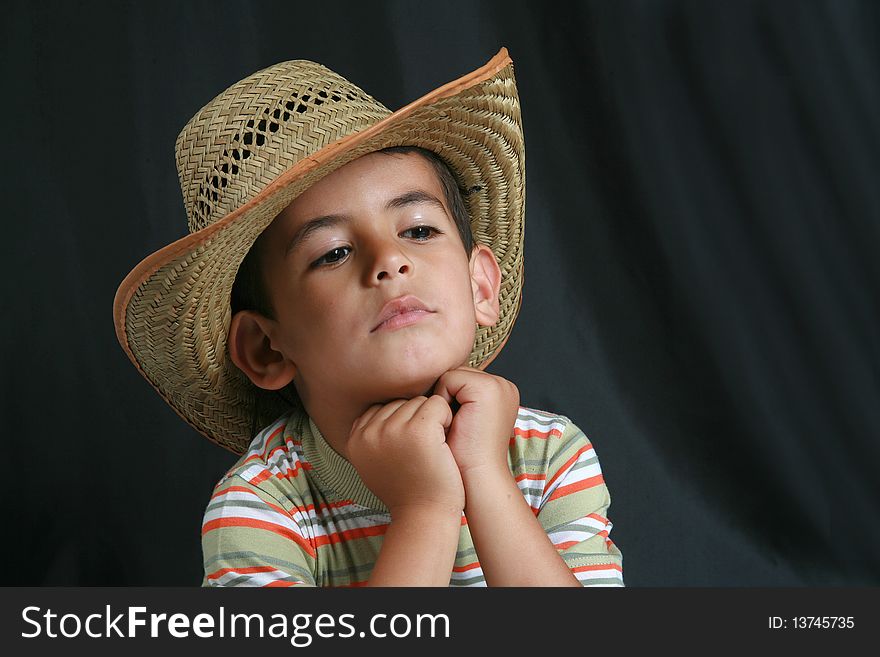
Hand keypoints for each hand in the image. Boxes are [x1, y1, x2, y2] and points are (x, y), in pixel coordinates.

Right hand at [347, 395, 464, 515]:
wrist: (424, 515)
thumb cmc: (407, 489)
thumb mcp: (376, 463)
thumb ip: (373, 436)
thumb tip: (381, 407)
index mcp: (355, 439)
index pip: (384, 408)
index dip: (403, 425)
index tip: (408, 452)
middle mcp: (370, 432)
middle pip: (402, 402)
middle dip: (417, 421)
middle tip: (422, 452)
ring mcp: (394, 429)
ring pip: (420, 401)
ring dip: (433, 421)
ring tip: (431, 449)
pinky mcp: (420, 429)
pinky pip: (438, 404)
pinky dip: (447, 420)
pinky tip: (444, 443)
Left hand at [432, 367, 519, 478]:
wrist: (476, 477)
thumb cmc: (465, 455)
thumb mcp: (466, 419)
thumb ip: (460, 397)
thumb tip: (431, 381)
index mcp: (503, 392)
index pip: (463, 378)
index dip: (450, 399)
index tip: (456, 424)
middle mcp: (505, 385)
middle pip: (456, 373)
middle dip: (447, 397)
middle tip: (455, 425)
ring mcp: (498, 384)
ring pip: (451, 375)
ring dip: (444, 399)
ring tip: (454, 424)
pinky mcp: (486, 389)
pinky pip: (448, 379)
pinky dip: (443, 400)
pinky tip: (453, 421)